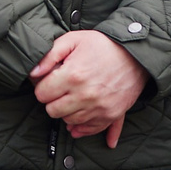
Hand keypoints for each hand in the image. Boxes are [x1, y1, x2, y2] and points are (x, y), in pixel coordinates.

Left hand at [30, 29, 148, 146]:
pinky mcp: (111, 115)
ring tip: (73, 98)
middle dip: (53, 101)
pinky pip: (90, 130)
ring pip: (69, 122)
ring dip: (67, 112)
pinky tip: (78, 126)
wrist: (137, 54)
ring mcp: (99, 108)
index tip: (50, 81)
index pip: (42, 94)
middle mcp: (85, 96)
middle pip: (53, 111)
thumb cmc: (103, 45)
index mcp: (73, 76)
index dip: (43, 86)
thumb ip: (49, 55)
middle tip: (61, 90)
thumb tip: (33, 73)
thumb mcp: (74, 39)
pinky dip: (83, 129)